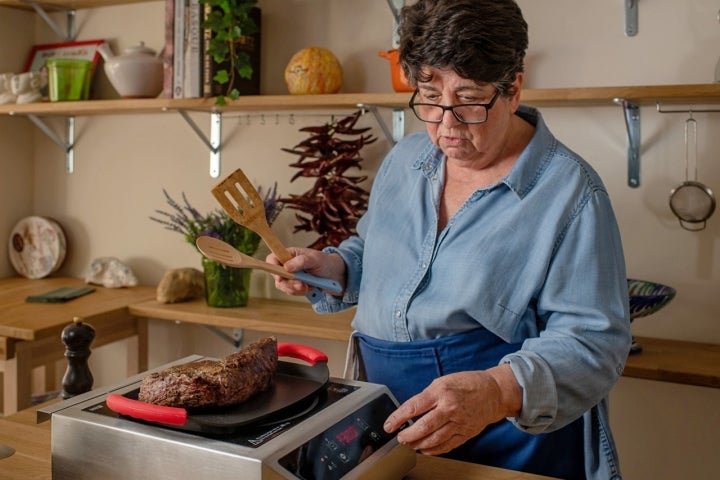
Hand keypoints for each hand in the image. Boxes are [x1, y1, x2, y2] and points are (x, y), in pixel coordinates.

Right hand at [266, 248, 345, 295]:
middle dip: (288, 283)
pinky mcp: (296, 286)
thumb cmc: (326, 262)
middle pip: (277, 276)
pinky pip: (292, 292)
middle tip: (302, 285)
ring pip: (283, 286)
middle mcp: (287, 265)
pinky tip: (311, 288)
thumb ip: (301, 261)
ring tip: (308, 287)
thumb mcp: (315, 259)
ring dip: (296, 289)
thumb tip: (286, 267)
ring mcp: (291, 276)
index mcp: (289, 254)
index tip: (280, 276)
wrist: (337, 275)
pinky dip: (301, 292)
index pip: (272, 259)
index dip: (272, 267)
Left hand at [383, 365, 521, 454]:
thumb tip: (410, 411)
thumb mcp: (443, 382)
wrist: (493, 392)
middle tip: (399, 438)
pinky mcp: (466, 433)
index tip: (389, 425)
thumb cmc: (466, 384)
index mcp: (441, 392)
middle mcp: (450, 408)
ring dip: (418, 445)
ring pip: (434, 439)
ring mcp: (459, 422)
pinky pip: (447, 445)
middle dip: (408, 435)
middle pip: (423, 427)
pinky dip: (434, 450)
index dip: (398, 418)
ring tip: (409, 445)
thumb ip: (427, 397)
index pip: (414, 407)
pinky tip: (425, 449)